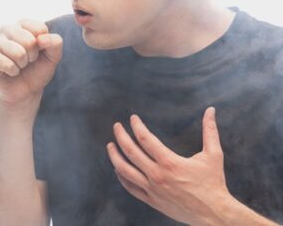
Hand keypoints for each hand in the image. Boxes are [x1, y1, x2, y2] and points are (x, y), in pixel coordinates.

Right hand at [0, 19, 62, 104]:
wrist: (25, 91)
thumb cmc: (37, 70)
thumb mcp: (53, 57)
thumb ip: (55, 43)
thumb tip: (42, 38)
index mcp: (23, 24)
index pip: (40, 29)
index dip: (43, 45)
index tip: (38, 51)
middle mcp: (8, 29)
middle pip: (29, 41)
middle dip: (33, 56)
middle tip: (28, 60)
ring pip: (18, 53)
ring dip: (22, 64)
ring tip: (19, 66)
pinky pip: (7, 64)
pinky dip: (13, 71)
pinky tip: (10, 71)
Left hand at [106, 107, 234, 224]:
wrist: (214, 214)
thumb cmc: (214, 183)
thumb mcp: (214, 155)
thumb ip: (210, 130)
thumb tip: (211, 110)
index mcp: (169, 162)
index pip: (145, 138)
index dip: (136, 126)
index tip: (133, 118)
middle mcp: (157, 175)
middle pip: (130, 151)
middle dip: (120, 136)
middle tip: (116, 126)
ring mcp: (152, 189)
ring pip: (125, 170)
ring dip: (114, 156)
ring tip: (110, 146)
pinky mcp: (152, 200)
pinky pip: (130, 187)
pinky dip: (121, 177)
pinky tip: (118, 168)